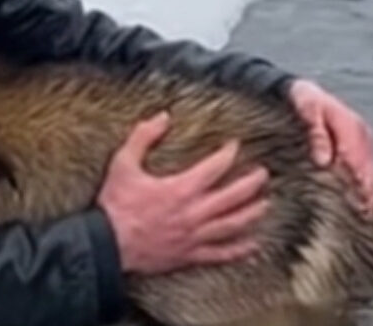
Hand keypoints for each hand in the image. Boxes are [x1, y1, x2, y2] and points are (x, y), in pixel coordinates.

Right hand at [97, 112, 269, 274]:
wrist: (107, 244)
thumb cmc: (115, 205)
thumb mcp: (123, 163)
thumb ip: (143, 137)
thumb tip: (162, 117)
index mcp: (181, 188)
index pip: (215, 167)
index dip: (228, 154)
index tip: (235, 145)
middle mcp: (194, 212)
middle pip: (234, 196)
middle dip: (252, 183)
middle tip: (263, 174)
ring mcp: (195, 235)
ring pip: (233, 224)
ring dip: (252, 213)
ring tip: (265, 204)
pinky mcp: (190, 255)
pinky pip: (220, 254)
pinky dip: (239, 250)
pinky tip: (253, 245)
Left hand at [288, 79, 372, 213]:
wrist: (305, 91)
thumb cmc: (302, 101)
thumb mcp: (306, 111)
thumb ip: (316, 135)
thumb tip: (324, 162)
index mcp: (349, 124)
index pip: (354, 156)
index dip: (353, 178)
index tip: (352, 198)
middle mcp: (361, 132)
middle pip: (366, 165)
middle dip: (365, 188)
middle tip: (361, 212)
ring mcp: (364, 138)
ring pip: (371, 168)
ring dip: (370, 189)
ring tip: (365, 212)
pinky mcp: (361, 145)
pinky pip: (368, 166)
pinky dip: (368, 183)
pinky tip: (365, 200)